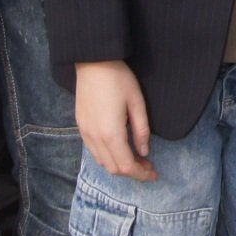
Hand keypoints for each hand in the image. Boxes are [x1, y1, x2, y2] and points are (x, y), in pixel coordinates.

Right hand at [75, 61, 155, 180]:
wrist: (93, 61)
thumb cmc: (118, 78)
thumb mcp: (137, 102)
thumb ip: (141, 130)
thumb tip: (144, 152)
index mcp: (111, 134)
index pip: (126, 166)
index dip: (141, 174)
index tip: (154, 174)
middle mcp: (95, 138)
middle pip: (113, 168)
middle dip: (132, 172)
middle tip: (148, 167)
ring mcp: (85, 133)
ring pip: (102, 162)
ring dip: (119, 165)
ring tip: (136, 159)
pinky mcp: (81, 126)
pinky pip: (94, 151)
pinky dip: (107, 157)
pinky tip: (119, 148)